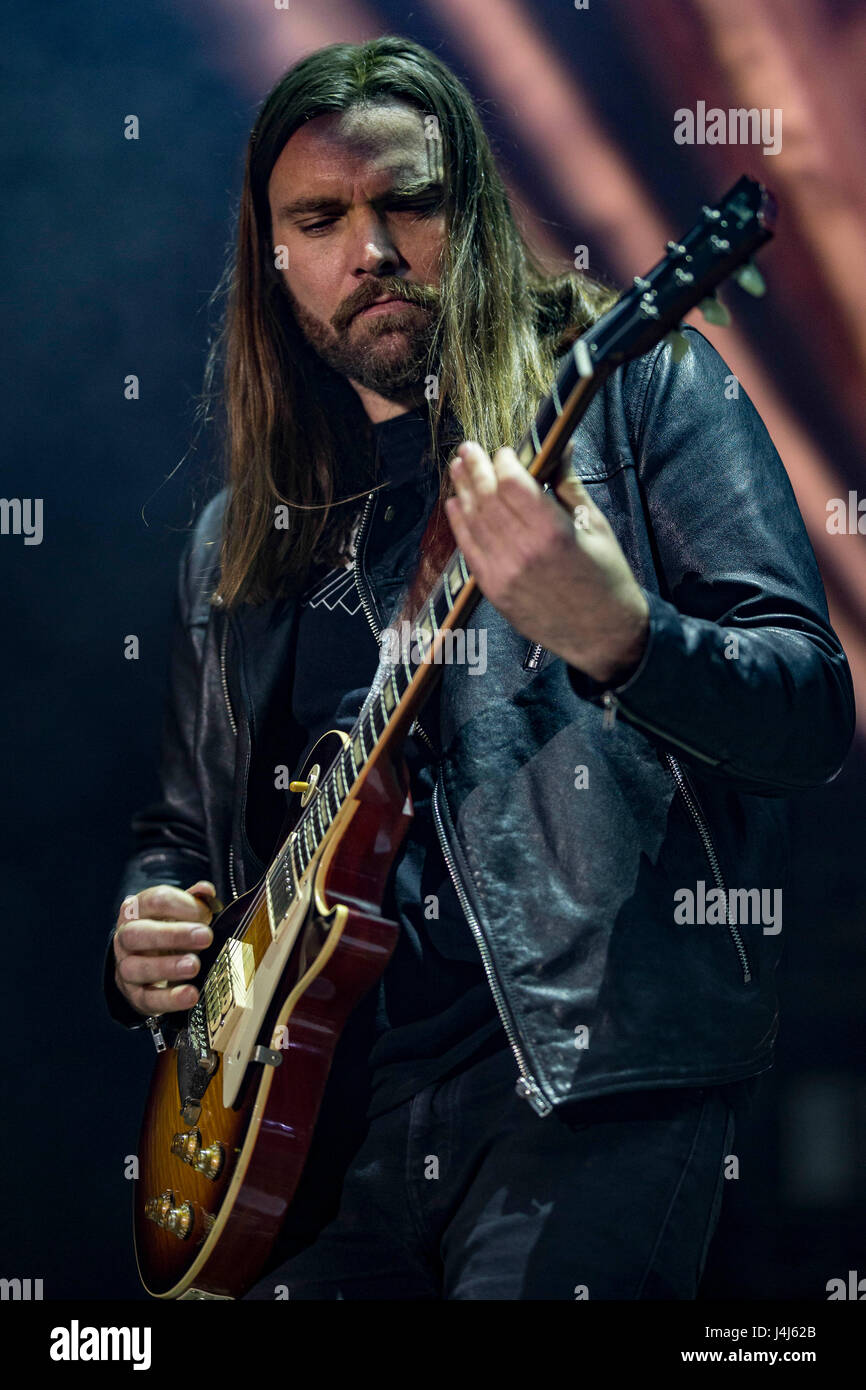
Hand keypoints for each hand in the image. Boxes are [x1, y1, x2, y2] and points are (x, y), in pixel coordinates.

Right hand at [113, 880, 218, 1017]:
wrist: (148, 968)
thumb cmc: (169, 933)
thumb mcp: (181, 914)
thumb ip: (195, 901)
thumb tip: (206, 890)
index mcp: (137, 910)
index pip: (155, 900)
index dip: (182, 905)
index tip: (207, 914)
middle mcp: (125, 937)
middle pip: (138, 933)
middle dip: (173, 934)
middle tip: (205, 936)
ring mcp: (126, 968)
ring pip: (136, 967)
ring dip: (167, 966)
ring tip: (194, 966)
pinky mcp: (135, 995)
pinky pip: (148, 998)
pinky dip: (170, 998)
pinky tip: (190, 994)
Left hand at [444, 442, 648, 684]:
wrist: (604, 634)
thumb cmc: (606, 577)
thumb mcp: (595, 525)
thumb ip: (569, 485)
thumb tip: (561, 446)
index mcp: (553, 531)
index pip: (512, 483)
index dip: (504, 461)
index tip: (507, 452)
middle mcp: (523, 551)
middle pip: (488, 498)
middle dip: (476, 468)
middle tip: (468, 449)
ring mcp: (504, 573)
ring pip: (473, 521)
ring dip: (463, 490)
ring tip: (458, 468)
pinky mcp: (494, 590)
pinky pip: (468, 550)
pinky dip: (459, 524)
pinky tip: (455, 504)